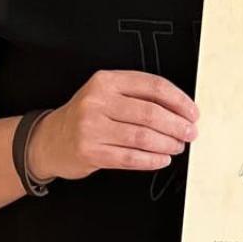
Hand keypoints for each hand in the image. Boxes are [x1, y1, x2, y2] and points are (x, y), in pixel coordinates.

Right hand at [27, 70, 198, 180]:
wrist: (49, 140)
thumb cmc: (86, 117)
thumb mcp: (107, 94)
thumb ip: (138, 96)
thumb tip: (180, 109)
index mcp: (106, 81)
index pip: (153, 86)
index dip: (179, 100)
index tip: (192, 112)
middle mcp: (97, 101)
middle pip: (150, 113)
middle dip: (177, 125)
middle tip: (190, 132)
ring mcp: (91, 128)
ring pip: (142, 136)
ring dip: (167, 144)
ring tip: (178, 146)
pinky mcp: (90, 152)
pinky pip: (130, 157)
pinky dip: (151, 160)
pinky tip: (162, 159)